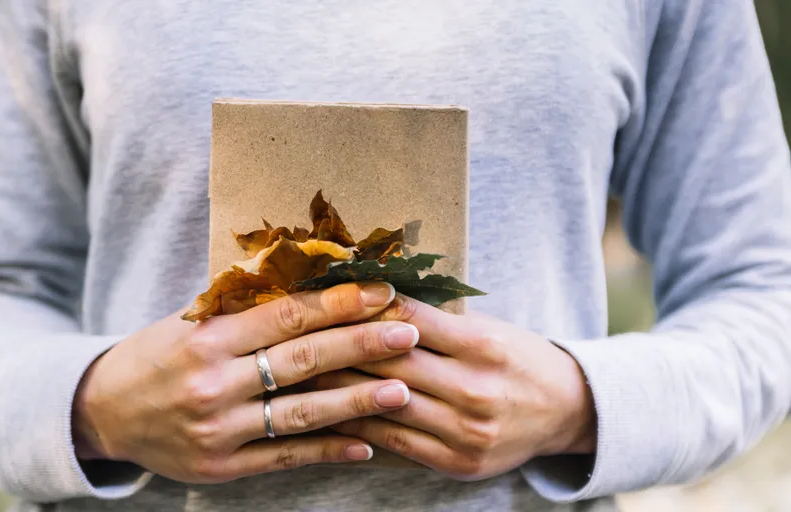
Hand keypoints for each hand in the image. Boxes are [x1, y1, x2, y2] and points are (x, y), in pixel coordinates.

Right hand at [71, 282, 418, 483]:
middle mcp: (212, 383)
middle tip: (408, 332)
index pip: (285, 315)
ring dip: (356, 402)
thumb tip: (313, 279)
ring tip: (402, 390)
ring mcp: (218, 429)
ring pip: (300, 413)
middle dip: (360, 345)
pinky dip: (327, 451)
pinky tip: (365, 444)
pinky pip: (285, 458)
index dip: (338, 303)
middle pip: (301, 360)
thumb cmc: (157, 355)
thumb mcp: (191, 322)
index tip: (382, 293)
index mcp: (206, 337)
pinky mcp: (221, 466)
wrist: (102, 412)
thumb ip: (244, 308)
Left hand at [309, 294, 596, 481]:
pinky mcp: (458, 463)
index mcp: (484, 345)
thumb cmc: (519, 358)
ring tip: (301, 373)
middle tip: (297, 334)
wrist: (568, 411)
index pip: (410, 320)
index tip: (328, 298)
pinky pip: (396, 441)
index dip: (364, 308)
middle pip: (391, 363)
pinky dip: (360, 426)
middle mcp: (476, 389)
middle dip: (340, 346)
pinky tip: (331, 413)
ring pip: (386, 404)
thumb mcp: (488, 327)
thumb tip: (373, 299)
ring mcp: (466, 431)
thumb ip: (437, 320)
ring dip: (338, 388)